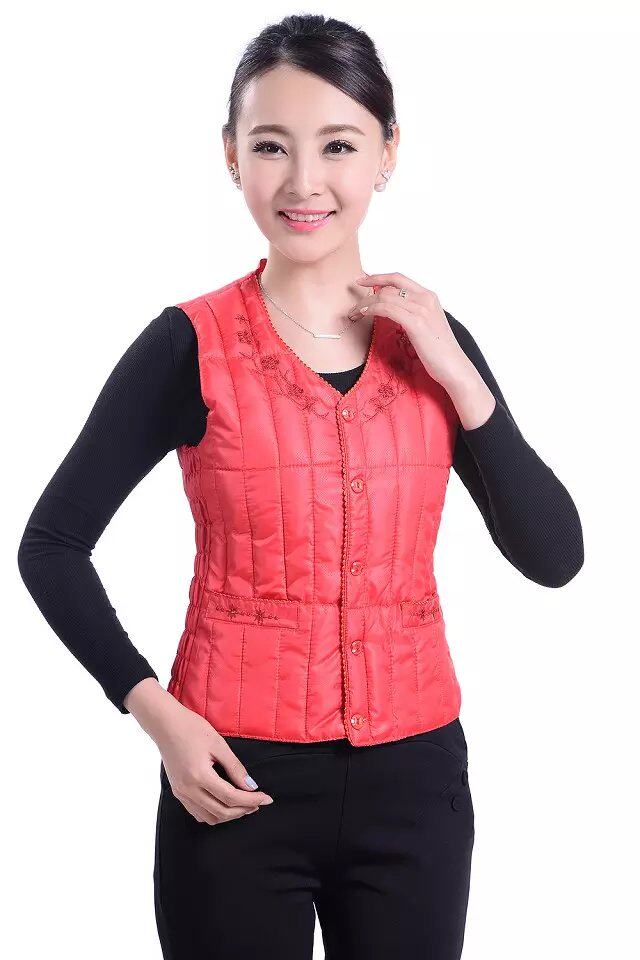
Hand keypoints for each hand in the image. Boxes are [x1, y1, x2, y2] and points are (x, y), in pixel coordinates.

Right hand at [126, 681, 273, 823]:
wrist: (165, 724)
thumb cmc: (192, 728)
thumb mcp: (218, 744)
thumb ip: (235, 768)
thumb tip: (251, 786)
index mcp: (199, 776)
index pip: (231, 798)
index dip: (252, 800)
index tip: (267, 798)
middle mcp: (188, 790)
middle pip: (222, 812)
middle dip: (244, 810)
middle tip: (258, 802)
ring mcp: (181, 793)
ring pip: (209, 818)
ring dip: (229, 814)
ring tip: (244, 804)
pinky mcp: (178, 792)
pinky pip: (198, 813)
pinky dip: (214, 813)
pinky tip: (224, 804)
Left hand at [349, 271, 470, 390]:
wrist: (455, 367)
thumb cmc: (440, 350)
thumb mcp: (427, 324)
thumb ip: (413, 313)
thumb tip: (392, 309)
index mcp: (429, 296)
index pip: (399, 278)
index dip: (377, 276)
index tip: (362, 280)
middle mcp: (425, 298)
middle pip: (388, 287)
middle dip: (366, 294)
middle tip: (354, 307)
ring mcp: (421, 309)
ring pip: (384, 297)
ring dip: (365, 304)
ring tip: (354, 314)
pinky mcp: (416, 323)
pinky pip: (387, 309)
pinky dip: (371, 309)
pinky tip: (364, 315)